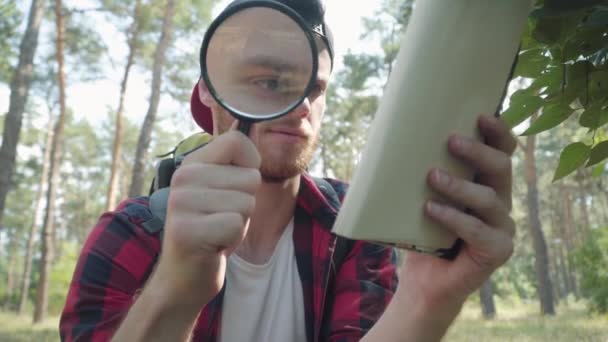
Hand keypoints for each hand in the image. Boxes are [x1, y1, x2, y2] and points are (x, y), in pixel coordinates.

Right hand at [153, 128, 260, 305]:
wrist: (184, 276)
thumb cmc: (211, 230)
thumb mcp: (220, 191)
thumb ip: (232, 164)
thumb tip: (247, 127)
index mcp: (191, 164)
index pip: (237, 141)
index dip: (251, 164)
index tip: (237, 185)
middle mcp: (183, 178)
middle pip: (250, 178)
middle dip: (245, 205)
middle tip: (220, 219)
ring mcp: (181, 203)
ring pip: (246, 203)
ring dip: (239, 223)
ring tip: (216, 231)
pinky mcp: (186, 230)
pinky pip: (235, 224)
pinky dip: (232, 238)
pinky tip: (213, 245)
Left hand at [398, 114, 516, 309]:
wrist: (423, 281)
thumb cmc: (421, 233)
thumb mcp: (419, 196)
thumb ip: (417, 171)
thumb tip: (388, 136)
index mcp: (485, 184)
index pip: (502, 152)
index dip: (498, 133)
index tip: (481, 115)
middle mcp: (499, 202)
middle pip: (501, 168)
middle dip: (478, 151)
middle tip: (450, 140)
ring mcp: (502, 228)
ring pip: (489, 198)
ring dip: (459, 185)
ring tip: (432, 176)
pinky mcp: (498, 251)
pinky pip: (479, 230)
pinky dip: (455, 218)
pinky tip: (432, 209)